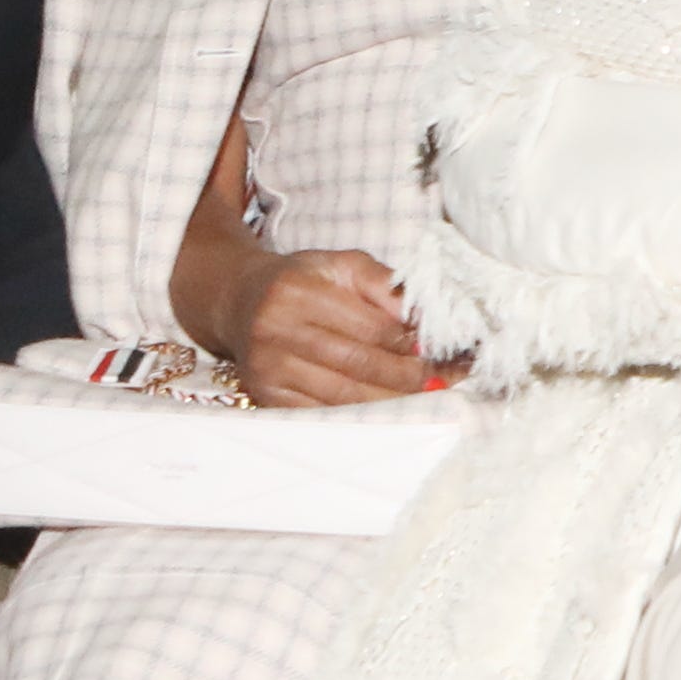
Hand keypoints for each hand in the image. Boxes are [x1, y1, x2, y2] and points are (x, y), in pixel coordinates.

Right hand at [201, 246, 435, 404]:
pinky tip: (387, 407)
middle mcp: (275, 330)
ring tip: (422, 394)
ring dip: (392, 400)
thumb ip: (385, 283)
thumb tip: (424, 318)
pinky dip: (361, 414)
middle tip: (439, 378)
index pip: (370, 327)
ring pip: (345, 395)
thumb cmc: (303, 281)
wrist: (241, 301)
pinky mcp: (266, 395)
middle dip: (408, 375)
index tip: (439, 350)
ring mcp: (267, 367)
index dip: (410, 342)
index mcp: (296, 292)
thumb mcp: (343, 265)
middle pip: (359, 364)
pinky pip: (324, 412)